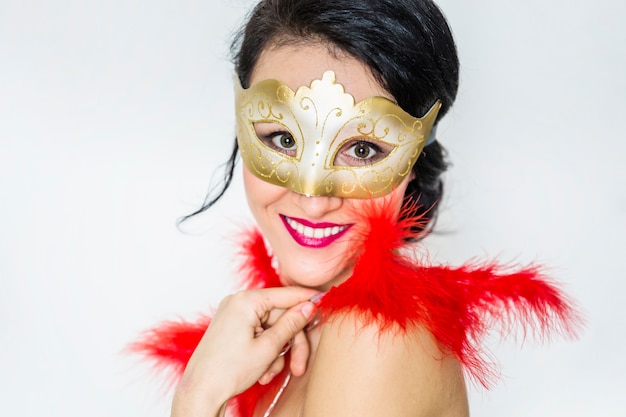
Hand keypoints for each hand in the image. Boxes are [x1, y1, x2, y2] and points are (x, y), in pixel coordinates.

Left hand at [171, 287, 318, 416]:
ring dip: (277, 352)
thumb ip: (291, 324)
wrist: (200, 392)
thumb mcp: (268, 348)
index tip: (325, 301)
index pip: (286, 294)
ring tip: (271, 373)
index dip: (307, 300)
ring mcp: (234, 314)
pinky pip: (259, 333)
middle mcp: (238, 302)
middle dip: (292, 343)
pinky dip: (265, 351)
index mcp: (246, 301)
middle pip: (281, 317)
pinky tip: (262, 371)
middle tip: (299, 365)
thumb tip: (309, 306)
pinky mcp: (232, 327)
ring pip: (272, 328)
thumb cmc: (228, 370)